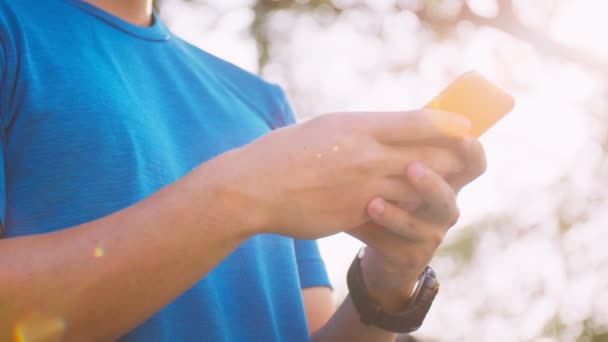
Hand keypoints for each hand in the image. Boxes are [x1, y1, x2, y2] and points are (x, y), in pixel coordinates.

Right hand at [223, 110, 470, 238]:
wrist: (255, 188)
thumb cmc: (286, 151)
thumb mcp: (327, 126)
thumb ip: (363, 129)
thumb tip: (393, 130)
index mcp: (360, 126)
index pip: (422, 121)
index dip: (451, 125)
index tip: (465, 128)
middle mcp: (369, 155)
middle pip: (432, 157)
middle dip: (453, 159)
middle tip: (465, 159)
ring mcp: (365, 188)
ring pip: (419, 189)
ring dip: (435, 188)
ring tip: (443, 186)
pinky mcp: (358, 215)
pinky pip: (396, 213)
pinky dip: (408, 210)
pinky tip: (413, 209)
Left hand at [348, 138, 485, 310]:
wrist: (377, 242)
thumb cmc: (391, 192)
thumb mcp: (400, 168)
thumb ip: (405, 146)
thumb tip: (394, 115)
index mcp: (447, 179)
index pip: (472, 163)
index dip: (471, 150)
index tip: (461, 135)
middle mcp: (444, 207)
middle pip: (448, 196)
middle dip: (431, 183)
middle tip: (410, 168)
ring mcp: (429, 233)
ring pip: (420, 224)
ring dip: (397, 214)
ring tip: (373, 202)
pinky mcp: (409, 254)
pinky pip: (393, 243)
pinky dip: (372, 230)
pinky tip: (353, 220)